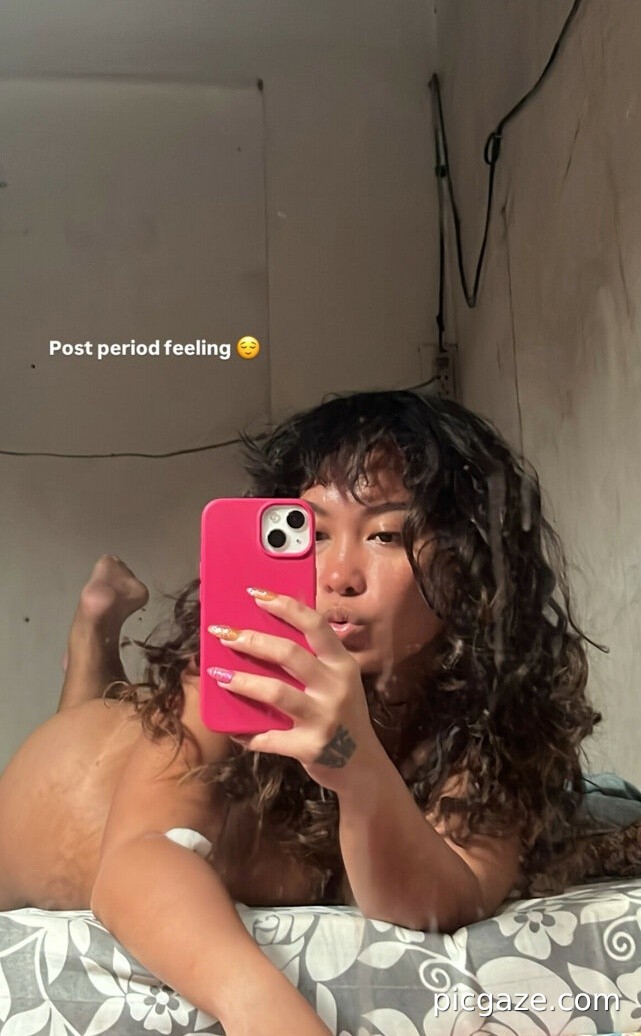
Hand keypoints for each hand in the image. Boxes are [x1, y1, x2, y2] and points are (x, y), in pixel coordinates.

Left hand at [207, 588, 379, 790]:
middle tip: (223, 633)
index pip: (315, 625)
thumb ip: (315, 661)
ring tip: (218, 674)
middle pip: (289, 653)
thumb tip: (265, 634)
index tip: (255, 594)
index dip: (285, 606)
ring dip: (242, 682)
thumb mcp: (339, 682)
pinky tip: (232, 728)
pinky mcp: (309, 747)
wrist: (362, 767)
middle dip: (252, 640)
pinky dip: (247, 733)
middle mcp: (336, 687)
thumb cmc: (343, 716)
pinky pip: (268, 737)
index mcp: (342, 664)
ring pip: (275, 692)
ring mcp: (324, 718)